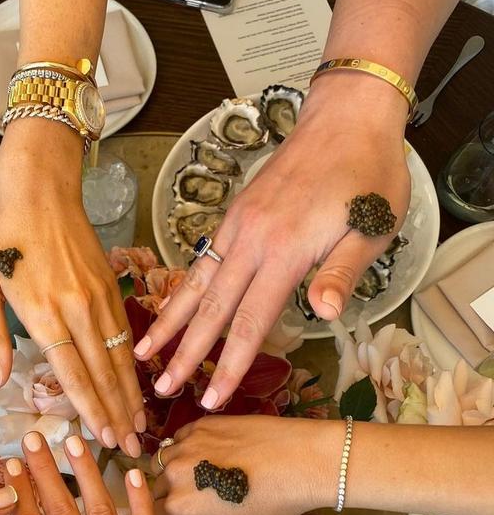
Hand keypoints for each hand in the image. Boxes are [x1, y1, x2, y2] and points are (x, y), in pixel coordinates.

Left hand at [0, 120, 144, 455]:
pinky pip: (126, 331)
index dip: (91, 410)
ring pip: (121, 355)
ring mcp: (100, 295)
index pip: (73, 374)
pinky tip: (137, 382)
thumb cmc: (2, 233)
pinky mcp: (111, 283)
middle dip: (118, 414)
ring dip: (131, 394)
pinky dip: (133, 362)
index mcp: (43, 312)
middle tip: (131, 448)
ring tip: (140, 425)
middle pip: (104, 372)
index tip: (104, 438)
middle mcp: (79, 309)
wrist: (39, 185)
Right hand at [134, 74, 410, 409]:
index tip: (212, 398)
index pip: (249, 320)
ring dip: (170, 321)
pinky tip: (170, 305)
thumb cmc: (368, 174)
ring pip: (195, 282)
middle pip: (211, 307)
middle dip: (185, 352)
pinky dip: (181, 288)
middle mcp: (250, 240)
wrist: (346, 117)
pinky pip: (201, 259)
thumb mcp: (372, 225)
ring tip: (143, 350)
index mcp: (285, 250)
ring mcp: (237, 226)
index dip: (230, 364)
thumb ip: (343, 272)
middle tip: (161, 387)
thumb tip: (325, 314)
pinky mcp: (234, 216)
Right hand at [154, 416, 336, 514]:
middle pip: (154, 489)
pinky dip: (186, 449)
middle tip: (199, 500)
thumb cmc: (272, 505)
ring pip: (162, 462)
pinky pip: (178, 439)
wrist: (302, 459)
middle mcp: (173, 473)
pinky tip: (212, 455)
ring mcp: (184, 444)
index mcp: (179, 506)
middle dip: (169, 497)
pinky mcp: (198, 423)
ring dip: (174, 471)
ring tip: (203, 476)